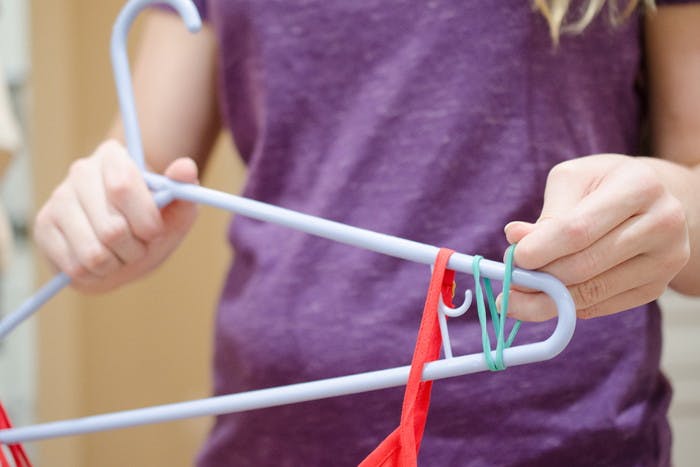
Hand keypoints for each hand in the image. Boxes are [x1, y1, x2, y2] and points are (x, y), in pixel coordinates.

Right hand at [34, 139, 198, 292]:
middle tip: (139, 245)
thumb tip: (186, 168)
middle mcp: (81, 171)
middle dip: (135, 248)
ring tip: (120, 253)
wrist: (125, 248)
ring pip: (93, 252)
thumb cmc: (152, 224)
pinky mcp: (44, 228)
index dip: (145, 220)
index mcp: (114, 157)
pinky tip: (100, 261)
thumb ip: (184, 189)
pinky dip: (96, 274)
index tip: (155, 231)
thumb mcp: (177, 210)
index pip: (123, 186)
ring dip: (117, 264)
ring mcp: (58, 199)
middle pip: (112, 227)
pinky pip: (76, 266)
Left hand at [503, 154, 689, 320]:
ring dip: (546, 300)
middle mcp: (663, 224)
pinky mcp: (656, 288)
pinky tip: (545, 299)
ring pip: (593, 292)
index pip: (580, 229)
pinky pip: (601, 306)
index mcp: (640, 186)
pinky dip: (567, 307)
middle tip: (506, 285)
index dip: (542, 248)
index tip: (513, 260)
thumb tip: (515, 239)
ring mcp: (664, 261)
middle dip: (539, 279)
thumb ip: (548, 213)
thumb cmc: (603, 184)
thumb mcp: (574, 180)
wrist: (653, 200)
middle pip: (585, 265)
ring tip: (516, 299)